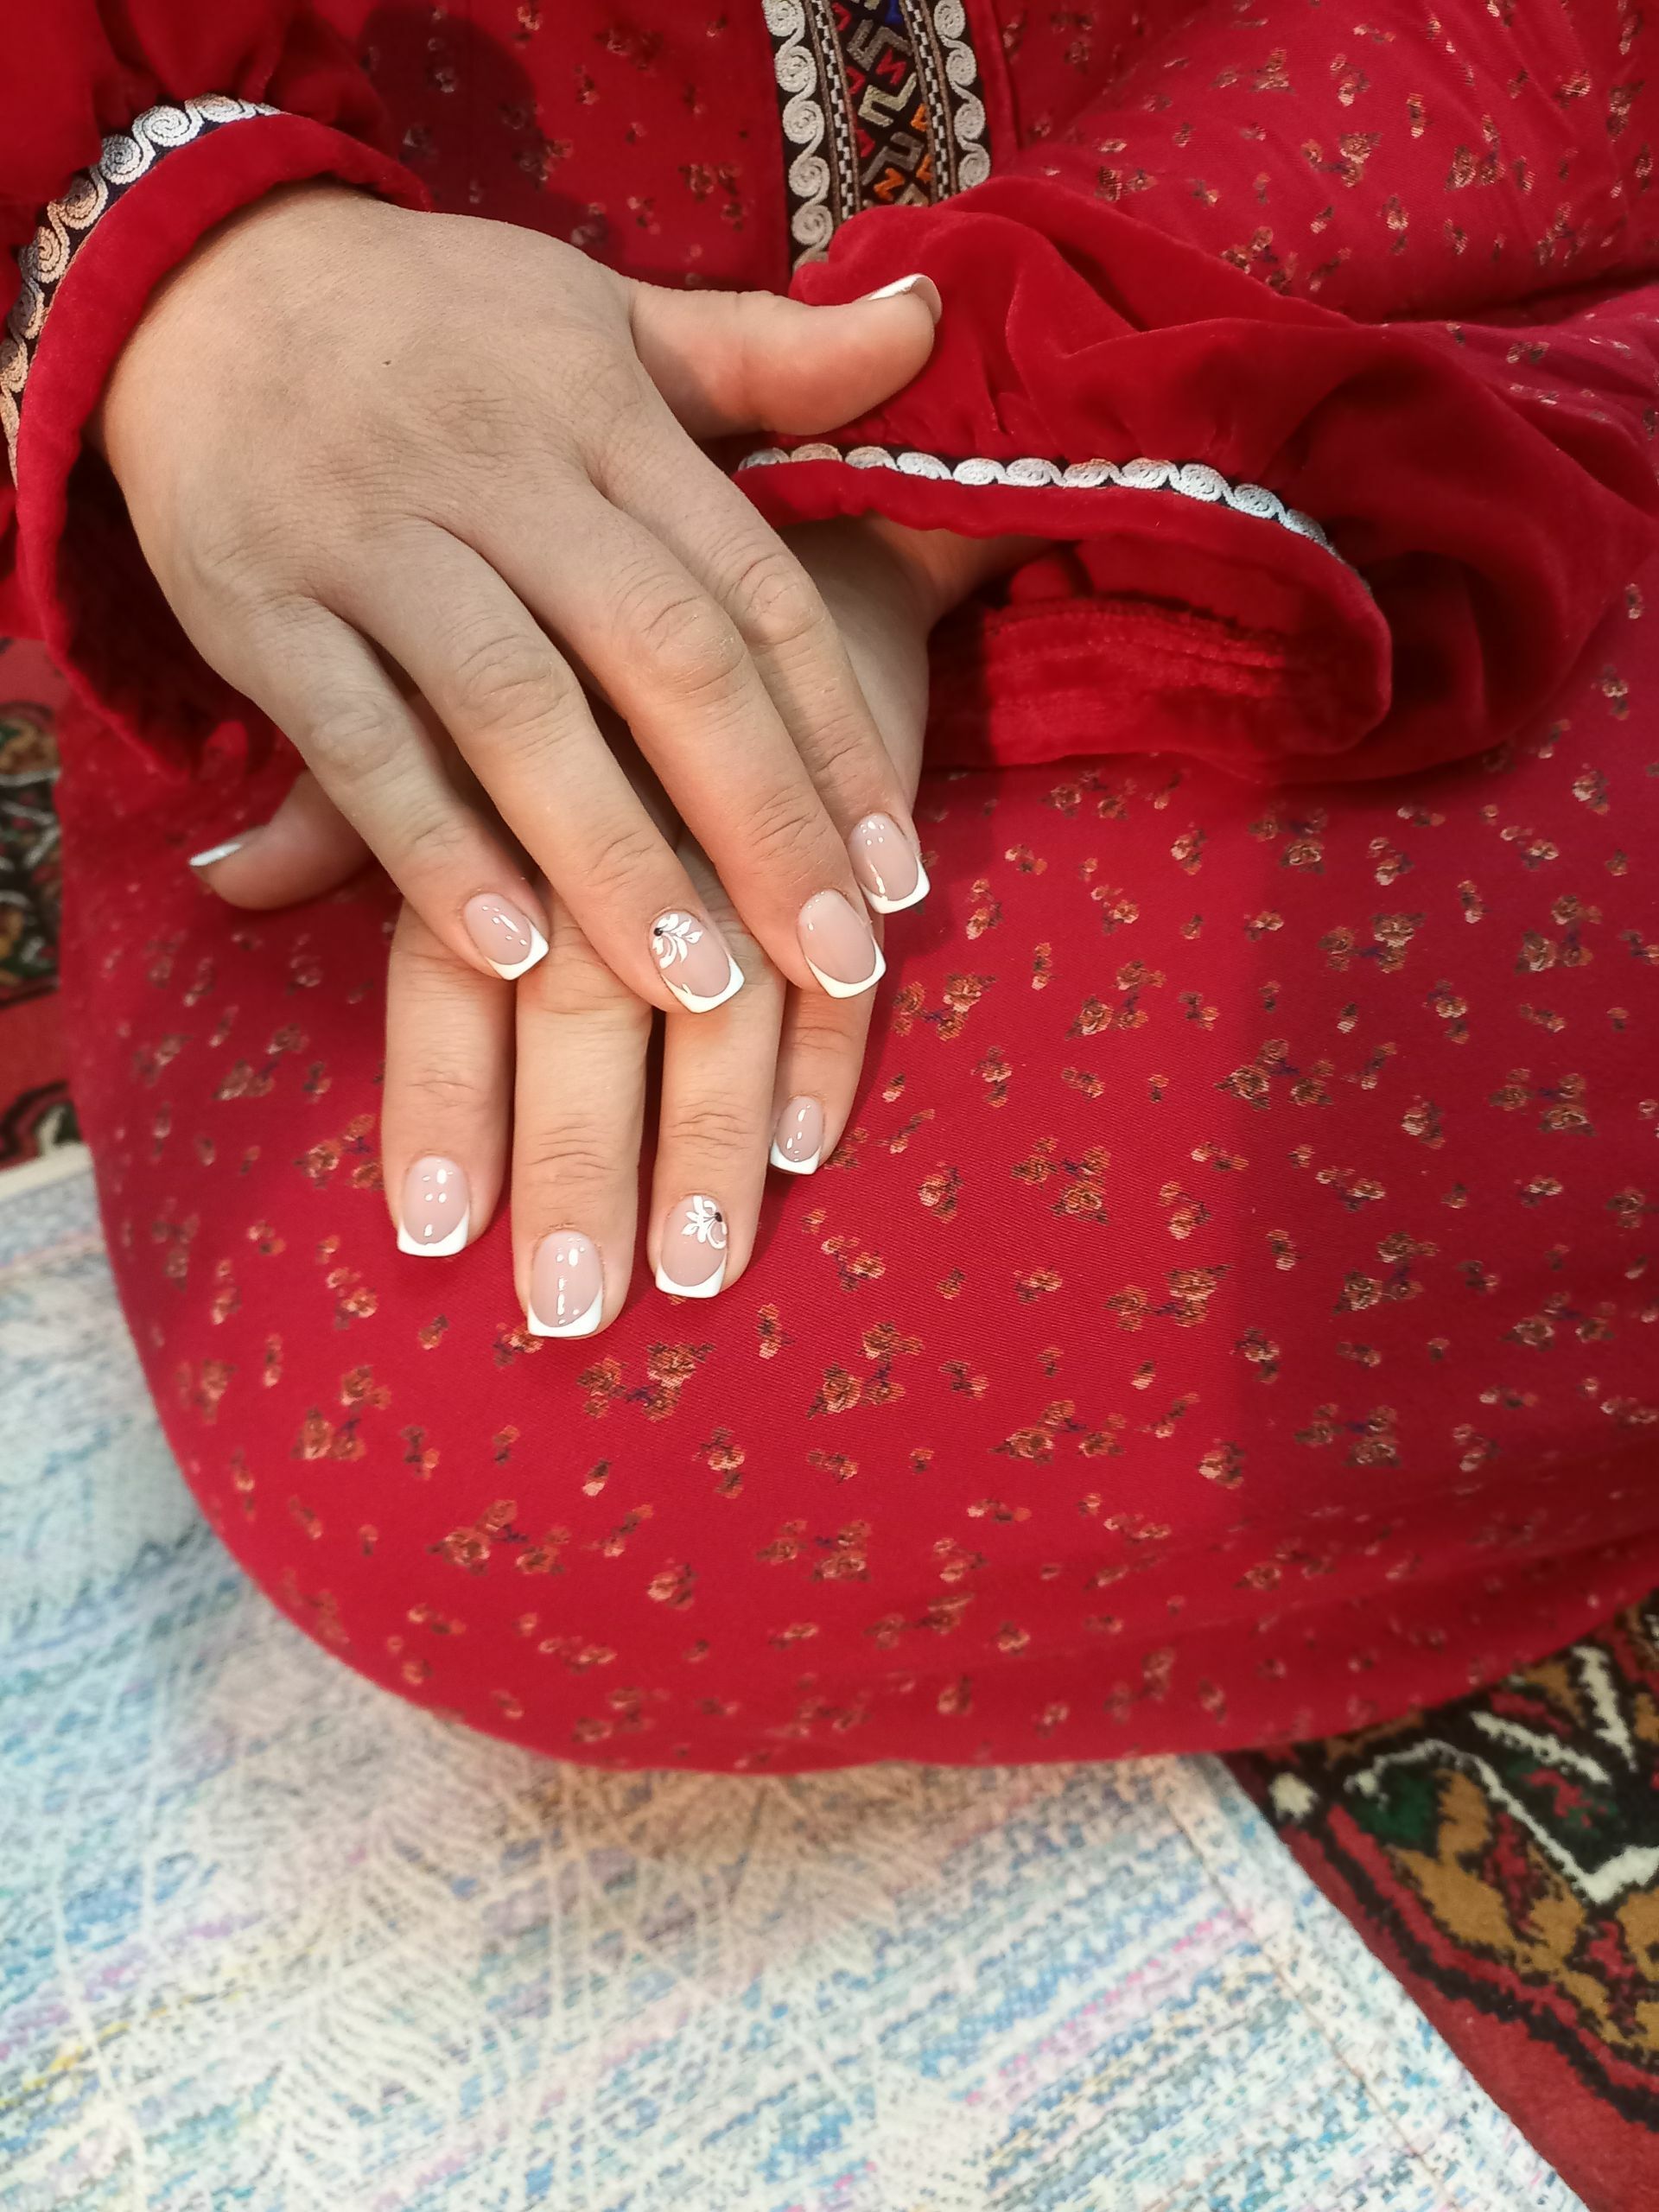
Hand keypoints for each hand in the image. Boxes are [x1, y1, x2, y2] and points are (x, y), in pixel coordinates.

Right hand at [98, 185, 940, 1009]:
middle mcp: (500, 471)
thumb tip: (927, 322)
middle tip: (836, 961)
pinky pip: (353, 739)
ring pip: (513, 707)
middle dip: (759, 816)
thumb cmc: (440, 328)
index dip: (835, 735)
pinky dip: (432, 848)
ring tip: (698, 989)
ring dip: (612, 854)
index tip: (899, 872)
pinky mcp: (257, 605)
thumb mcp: (608, 319)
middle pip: (661, 652)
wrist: (194, 275)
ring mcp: (371, 536)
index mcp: (606, 415)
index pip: (751, 590)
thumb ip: (766, 356)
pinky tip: (512, 955)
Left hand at [196, 514, 1021, 1315]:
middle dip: (585, 1156)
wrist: (766, 479)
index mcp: (495, 766)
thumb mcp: (438, 672)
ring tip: (700, 1269)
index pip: (454, 954)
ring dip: (714, 1138)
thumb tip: (222, 877)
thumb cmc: (569, 599)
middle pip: (591, 995)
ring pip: (730, 985)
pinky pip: (844, 927)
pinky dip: (832, 1040)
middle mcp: (614, 784)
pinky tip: (808, 1145)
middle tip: (575, 1306)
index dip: (444, 1094)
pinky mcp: (847, 801)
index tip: (431, 1230)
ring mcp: (741, 791)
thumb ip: (347, 796)